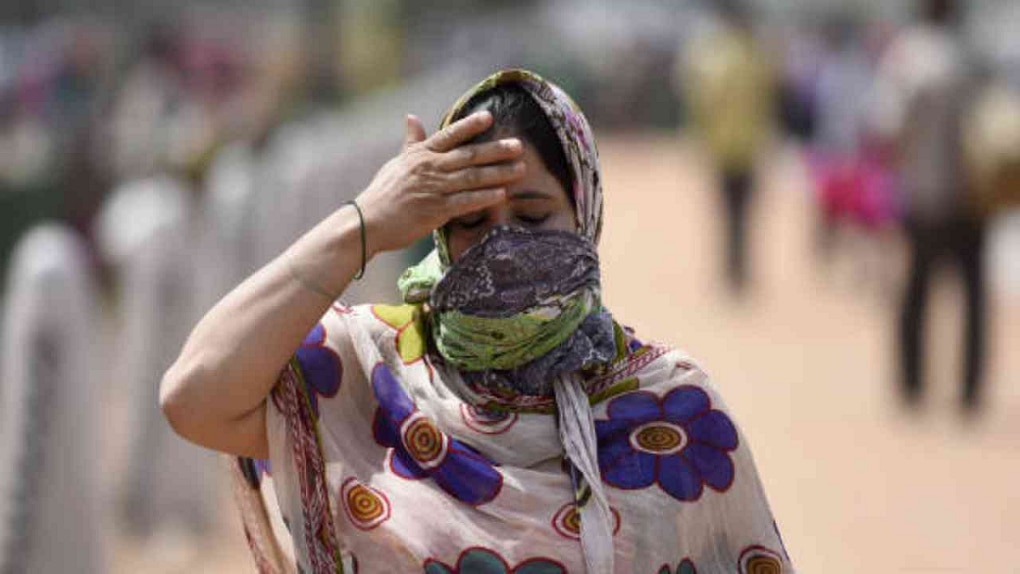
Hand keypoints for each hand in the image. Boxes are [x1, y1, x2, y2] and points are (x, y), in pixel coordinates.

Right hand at [355, 111, 525, 254]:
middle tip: (519, 146)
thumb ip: (412, 142)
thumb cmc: (383, 193)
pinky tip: (502, 195)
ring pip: (472, 177)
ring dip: (498, 173)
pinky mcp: (436, 210)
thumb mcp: (398, 163)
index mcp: (421, 154)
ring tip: (520, 169)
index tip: (490, 117)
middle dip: (496, 150)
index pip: (449, 135)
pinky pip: (466, 201)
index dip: (470, 126)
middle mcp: (429, 167)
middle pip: (469, 155)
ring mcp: (434, 188)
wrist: (368, 222)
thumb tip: (412, 117)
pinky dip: (485, 197)